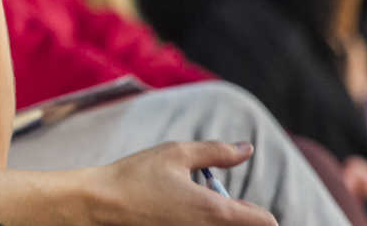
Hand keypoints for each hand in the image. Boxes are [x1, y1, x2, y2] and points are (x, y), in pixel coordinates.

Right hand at [87, 141, 276, 225]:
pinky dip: (198, 224)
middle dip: (237, 217)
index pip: (266, 222)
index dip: (260, 212)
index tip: (241, 201)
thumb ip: (217, 152)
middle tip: (209, 199)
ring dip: (217, 220)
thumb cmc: (137, 176)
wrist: (101, 204)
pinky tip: (174, 213)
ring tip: (189, 204)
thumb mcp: (176, 153)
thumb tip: (247, 148)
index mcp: (217, 212)